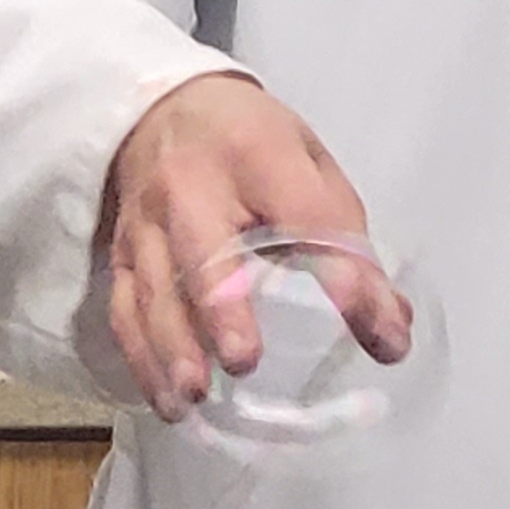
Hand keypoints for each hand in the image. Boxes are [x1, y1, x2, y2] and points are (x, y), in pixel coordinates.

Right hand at [98, 71, 408, 419]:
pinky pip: (124, 308)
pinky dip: (142, 358)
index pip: (308, 216)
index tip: (379, 331)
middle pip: (204, 249)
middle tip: (243, 362)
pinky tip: (167, 400)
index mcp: (258, 152)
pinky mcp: (119, 252)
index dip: (344, 274)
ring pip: (154, 288)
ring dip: (173, 349)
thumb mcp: (311, 166)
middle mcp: (192, 184)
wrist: (162, 108)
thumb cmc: (250, 143)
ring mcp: (147, 220)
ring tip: (196, 397)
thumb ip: (347, 241)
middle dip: (222, 308)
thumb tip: (390, 327)